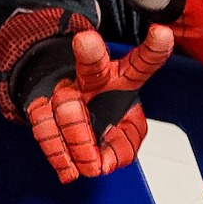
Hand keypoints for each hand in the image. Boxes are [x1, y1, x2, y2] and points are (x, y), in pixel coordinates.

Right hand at [24, 24, 173, 183]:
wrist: (67, 111)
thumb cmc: (106, 115)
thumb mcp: (127, 129)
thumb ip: (124, 147)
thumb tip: (105, 163)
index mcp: (122, 77)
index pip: (141, 63)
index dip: (153, 49)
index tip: (162, 33)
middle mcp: (92, 77)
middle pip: (91, 63)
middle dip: (89, 51)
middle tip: (86, 42)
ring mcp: (64, 88)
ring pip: (67, 107)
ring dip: (79, 142)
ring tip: (89, 164)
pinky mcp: (40, 104)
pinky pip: (45, 128)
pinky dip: (59, 154)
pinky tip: (70, 169)